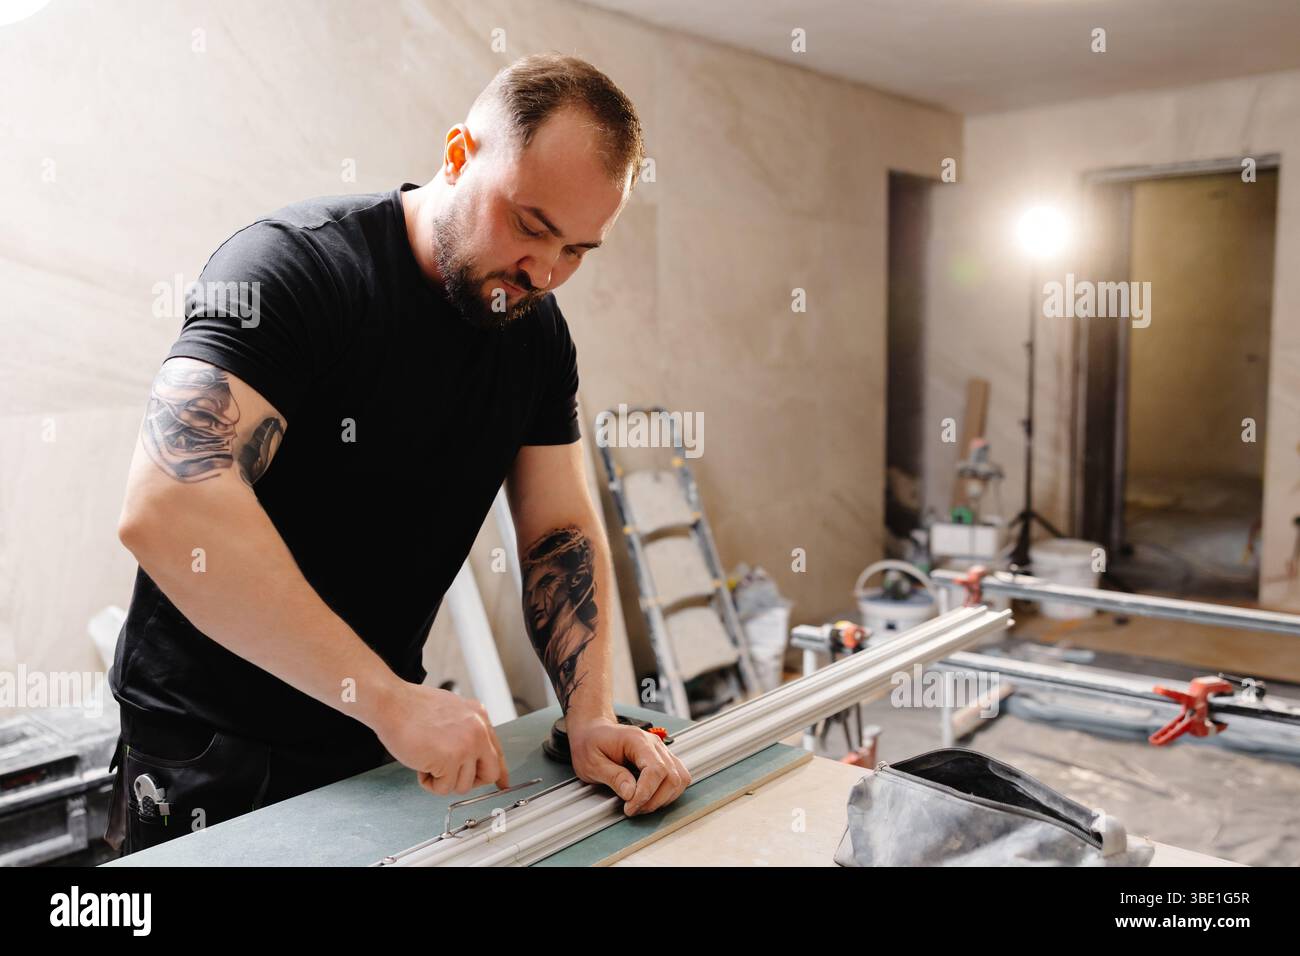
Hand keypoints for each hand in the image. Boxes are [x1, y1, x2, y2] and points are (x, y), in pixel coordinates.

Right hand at [371, 683, 508, 796]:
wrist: (392, 703)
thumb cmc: (411, 707)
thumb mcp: (451, 712)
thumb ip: (466, 731)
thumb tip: (473, 754)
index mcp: (479, 718)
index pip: (497, 752)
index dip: (498, 772)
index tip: (502, 784)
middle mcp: (478, 731)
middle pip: (489, 774)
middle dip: (469, 781)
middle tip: (449, 776)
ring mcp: (466, 746)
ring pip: (463, 785)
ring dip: (442, 779)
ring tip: (427, 760)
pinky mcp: (450, 760)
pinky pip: (443, 788)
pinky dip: (428, 782)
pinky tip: (420, 763)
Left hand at [566, 714, 690, 815]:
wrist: (593, 731)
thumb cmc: (591, 743)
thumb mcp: (592, 763)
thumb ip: (613, 777)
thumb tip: (630, 794)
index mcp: (636, 740)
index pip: (655, 769)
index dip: (646, 793)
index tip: (630, 807)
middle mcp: (654, 744)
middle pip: (672, 776)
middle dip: (654, 800)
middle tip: (633, 809)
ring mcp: (661, 751)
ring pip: (680, 779)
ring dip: (663, 799)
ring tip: (641, 805)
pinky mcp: (663, 760)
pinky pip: (678, 778)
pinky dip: (668, 793)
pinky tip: (651, 798)